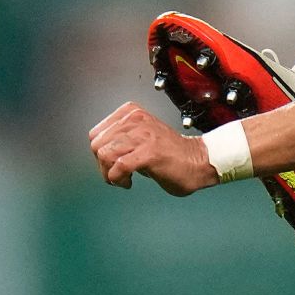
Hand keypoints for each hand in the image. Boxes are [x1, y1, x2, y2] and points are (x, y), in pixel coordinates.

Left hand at [88, 101, 218, 195]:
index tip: (113, 162)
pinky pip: (119, 167)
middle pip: (97, 145)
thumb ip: (121, 138)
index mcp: (132, 113)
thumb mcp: (141, 136)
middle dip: (102, 165)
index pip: (96, 133)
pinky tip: (129, 182)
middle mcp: (136, 120)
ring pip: (105, 154)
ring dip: (109, 174)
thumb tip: (101, 152)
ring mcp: (143, 135)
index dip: (100, 152)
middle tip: (117, 173)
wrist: (198, 161)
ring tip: (123, 178)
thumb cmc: (171, 153)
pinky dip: (118, 179)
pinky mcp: (149, 152)